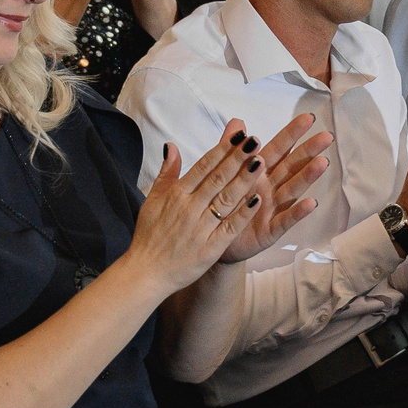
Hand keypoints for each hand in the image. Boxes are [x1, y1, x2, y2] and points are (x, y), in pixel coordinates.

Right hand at [125, 122, 265, 293]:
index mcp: (176, 195)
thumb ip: (166, 173)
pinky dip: (243, 213)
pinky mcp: (211, 247)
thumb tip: (171, 146)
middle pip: (217, 178)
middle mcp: (190, 208)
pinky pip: (230, 227)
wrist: (147, 272)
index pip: (203, 166)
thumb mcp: (152, 201)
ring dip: (244, 180)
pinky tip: (258, 199)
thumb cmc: (149, 236)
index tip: (239, 135)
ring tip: (260, 162)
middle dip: (237, 158)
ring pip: (226, 199)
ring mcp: (201, 228)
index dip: (222, 150)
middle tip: (255, 141)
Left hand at [220, 113, 333, 261]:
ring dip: (307, 177)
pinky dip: (298, 212)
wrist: (213, 240)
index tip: (308, 117)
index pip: (278, 149)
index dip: (292, 134)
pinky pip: (285, 220)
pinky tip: (311, 203)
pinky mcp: (270, 230)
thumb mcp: (223, 175)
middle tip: (326, 137)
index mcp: (258, 173)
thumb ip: (230, 149)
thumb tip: (238, 122)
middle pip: (291, 166)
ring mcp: (272, 209)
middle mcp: (269, 188)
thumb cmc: (222, 205)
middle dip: (308, 151)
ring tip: (322, 163)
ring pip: (292, 189)